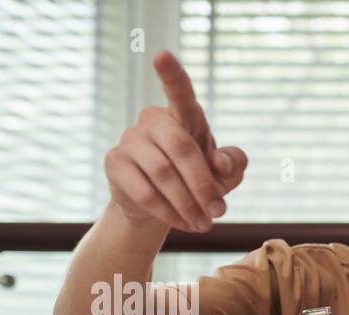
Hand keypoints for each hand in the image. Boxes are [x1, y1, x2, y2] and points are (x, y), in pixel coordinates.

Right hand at [103, 50, 247, 232]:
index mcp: (184, 116)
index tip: (161, 55)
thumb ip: (233, 164)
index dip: (172, 75)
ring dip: (188, 204)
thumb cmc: (199, 180)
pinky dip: (168, 212)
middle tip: (218, 212)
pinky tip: (182, 224)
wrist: (163, 206)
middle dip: (204, 184)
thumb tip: (221, 162)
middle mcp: (153, 120)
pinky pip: (144, 191)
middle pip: (181, 148)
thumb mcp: (225, 175)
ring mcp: (130, 139)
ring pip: (163, 173)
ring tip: (203, 224)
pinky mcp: (115, 163)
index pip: (179, 92)